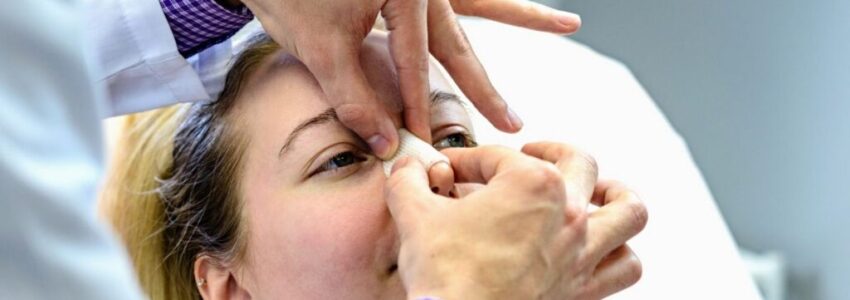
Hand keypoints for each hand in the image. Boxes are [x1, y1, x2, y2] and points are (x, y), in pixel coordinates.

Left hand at [238, 0, 580, 157]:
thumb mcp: (318, 47)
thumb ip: (353, 96)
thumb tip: (383, 143)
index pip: (417, 59)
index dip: (418, 103)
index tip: (428, 142)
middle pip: (457, 36)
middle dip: (482, 83)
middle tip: (512, 121)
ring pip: (476, 3)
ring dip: (519, 15)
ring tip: (566, 22)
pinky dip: (491, 3)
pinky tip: (530, 10)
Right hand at [385, 143, 646, 298]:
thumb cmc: (446, 277)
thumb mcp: (414, 215)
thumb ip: (409, 180)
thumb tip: (409, 167)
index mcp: (532, 184)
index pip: (498, 157)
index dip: (468, 160)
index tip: (450, 170)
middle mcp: (567, 213)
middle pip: (578, 163)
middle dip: (552, 151)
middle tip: (529, 156)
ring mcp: (581, 252)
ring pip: (628, 211)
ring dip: (616, 196)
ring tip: (599, 191)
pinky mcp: (584, 289)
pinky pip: (625, 267)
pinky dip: (620, 254)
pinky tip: (603, 249)